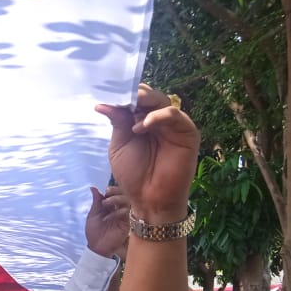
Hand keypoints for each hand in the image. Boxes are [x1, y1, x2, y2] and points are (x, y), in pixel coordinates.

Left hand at [85, 186, 129, 258]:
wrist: (97, 247)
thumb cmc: (94, 232)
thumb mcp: (93, 215)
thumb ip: (95, 202)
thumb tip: (93, 187)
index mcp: (110, 206)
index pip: (116, 193)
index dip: (113, 190)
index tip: (107, 190)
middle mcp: (118, 208)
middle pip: (124, 194)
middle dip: (116, 192)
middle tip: (108, 194)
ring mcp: (124, 215)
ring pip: (128, 201)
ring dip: (117, 199)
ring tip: (106, 204)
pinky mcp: (128, 222)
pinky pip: (129, 212)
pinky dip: (122, 210)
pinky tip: (115, 213)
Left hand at [95, 85, 199, 221]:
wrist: (149, 199)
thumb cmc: (134, 175)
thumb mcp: (120, 145)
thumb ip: (117, 123)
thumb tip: (103, 104)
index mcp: (142, 121)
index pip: (136, 100)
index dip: (124, 95)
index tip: (107, 92)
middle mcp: (158, 120)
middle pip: (149, 96)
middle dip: (134, 94)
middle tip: (119, 95)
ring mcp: (173, 125)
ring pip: (162, 101)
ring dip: (144, 102)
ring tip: (130, 111)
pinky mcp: (187, 132)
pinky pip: (174, 115)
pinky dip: (157, 116)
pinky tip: (141, 126)